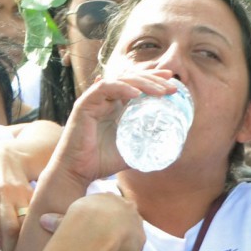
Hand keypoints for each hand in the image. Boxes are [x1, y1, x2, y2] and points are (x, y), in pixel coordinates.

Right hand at [38, 192, 145, 250]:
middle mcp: (124, 205)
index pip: (108, 211)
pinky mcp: (140, 238)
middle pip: (121, 224)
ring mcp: (135, 221)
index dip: (101, 225)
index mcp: (106, 197)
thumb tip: (43, 221)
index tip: (91, 237)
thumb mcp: (62, 218)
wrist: (95, 226)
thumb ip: (58, 221)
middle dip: (112, 238)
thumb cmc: (75, 221)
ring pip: (125, 241)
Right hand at [54, 72, 178, 183]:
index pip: (137, 86)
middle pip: (131, 79)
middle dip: (154, 79)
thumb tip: (173, 147)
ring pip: (120, 80)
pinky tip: (137, 94)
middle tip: (173, 85)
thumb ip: (147, 144)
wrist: (77, 171)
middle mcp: (106, 99)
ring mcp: (95, 99)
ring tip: (161, 91)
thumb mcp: (132, 151)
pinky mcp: (85, 104)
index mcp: (116, 106)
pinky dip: (122, 88)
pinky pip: (105, 88)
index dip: (154, 80)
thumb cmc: (102, 162)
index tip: (173, 81)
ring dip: (142, 83)